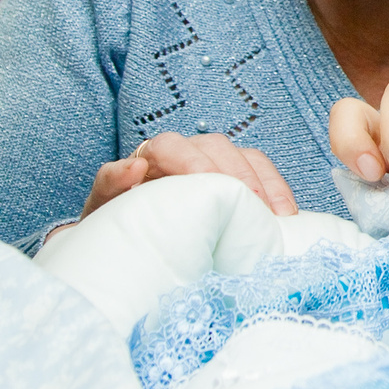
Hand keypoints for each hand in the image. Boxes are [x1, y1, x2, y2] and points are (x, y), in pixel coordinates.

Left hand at [79, 131, 296, 220]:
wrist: (133, 242)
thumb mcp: (103, 208)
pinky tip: (285, 218)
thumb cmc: (120, 224)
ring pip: (244, 157)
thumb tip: (134, 165)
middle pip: (216, 147)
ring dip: (262, 185)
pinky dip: (276, 192)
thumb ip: (110, 183)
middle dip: (235, 175)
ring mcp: (217, 162)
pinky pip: (263, 173)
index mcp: (152, 155)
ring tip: (275, 218)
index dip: (193, 163)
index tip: (207, 186)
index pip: (172, 146)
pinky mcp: (239, 177)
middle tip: (250, 207)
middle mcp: (187, 151)